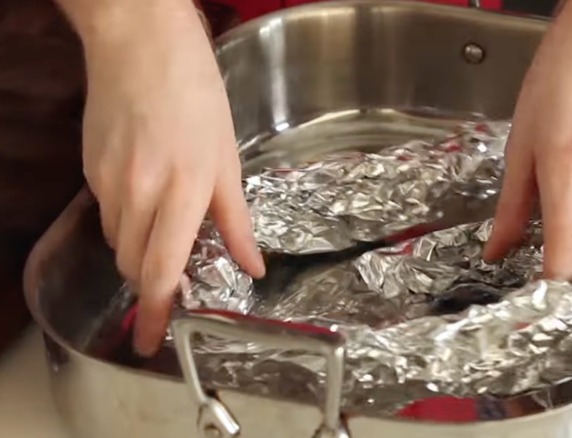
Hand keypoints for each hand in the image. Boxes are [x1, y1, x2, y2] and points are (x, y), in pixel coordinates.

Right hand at [79, 4, 264, 355]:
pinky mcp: (90, 170)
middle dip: (151, 285)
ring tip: (165, 233)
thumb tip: (252, 266)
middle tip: (172, 286)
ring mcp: (109, 182)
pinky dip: (127, 223)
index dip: (157, 311)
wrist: (141, 45)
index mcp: (184, 190)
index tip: (151, 342)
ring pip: (118, 243)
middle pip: (134, 265)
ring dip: (140, 253)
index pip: (163, 269)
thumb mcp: (228, 158)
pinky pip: (107, 215)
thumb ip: (237, 219)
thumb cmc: (197, 95)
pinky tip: (147, 199)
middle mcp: (139, 193)